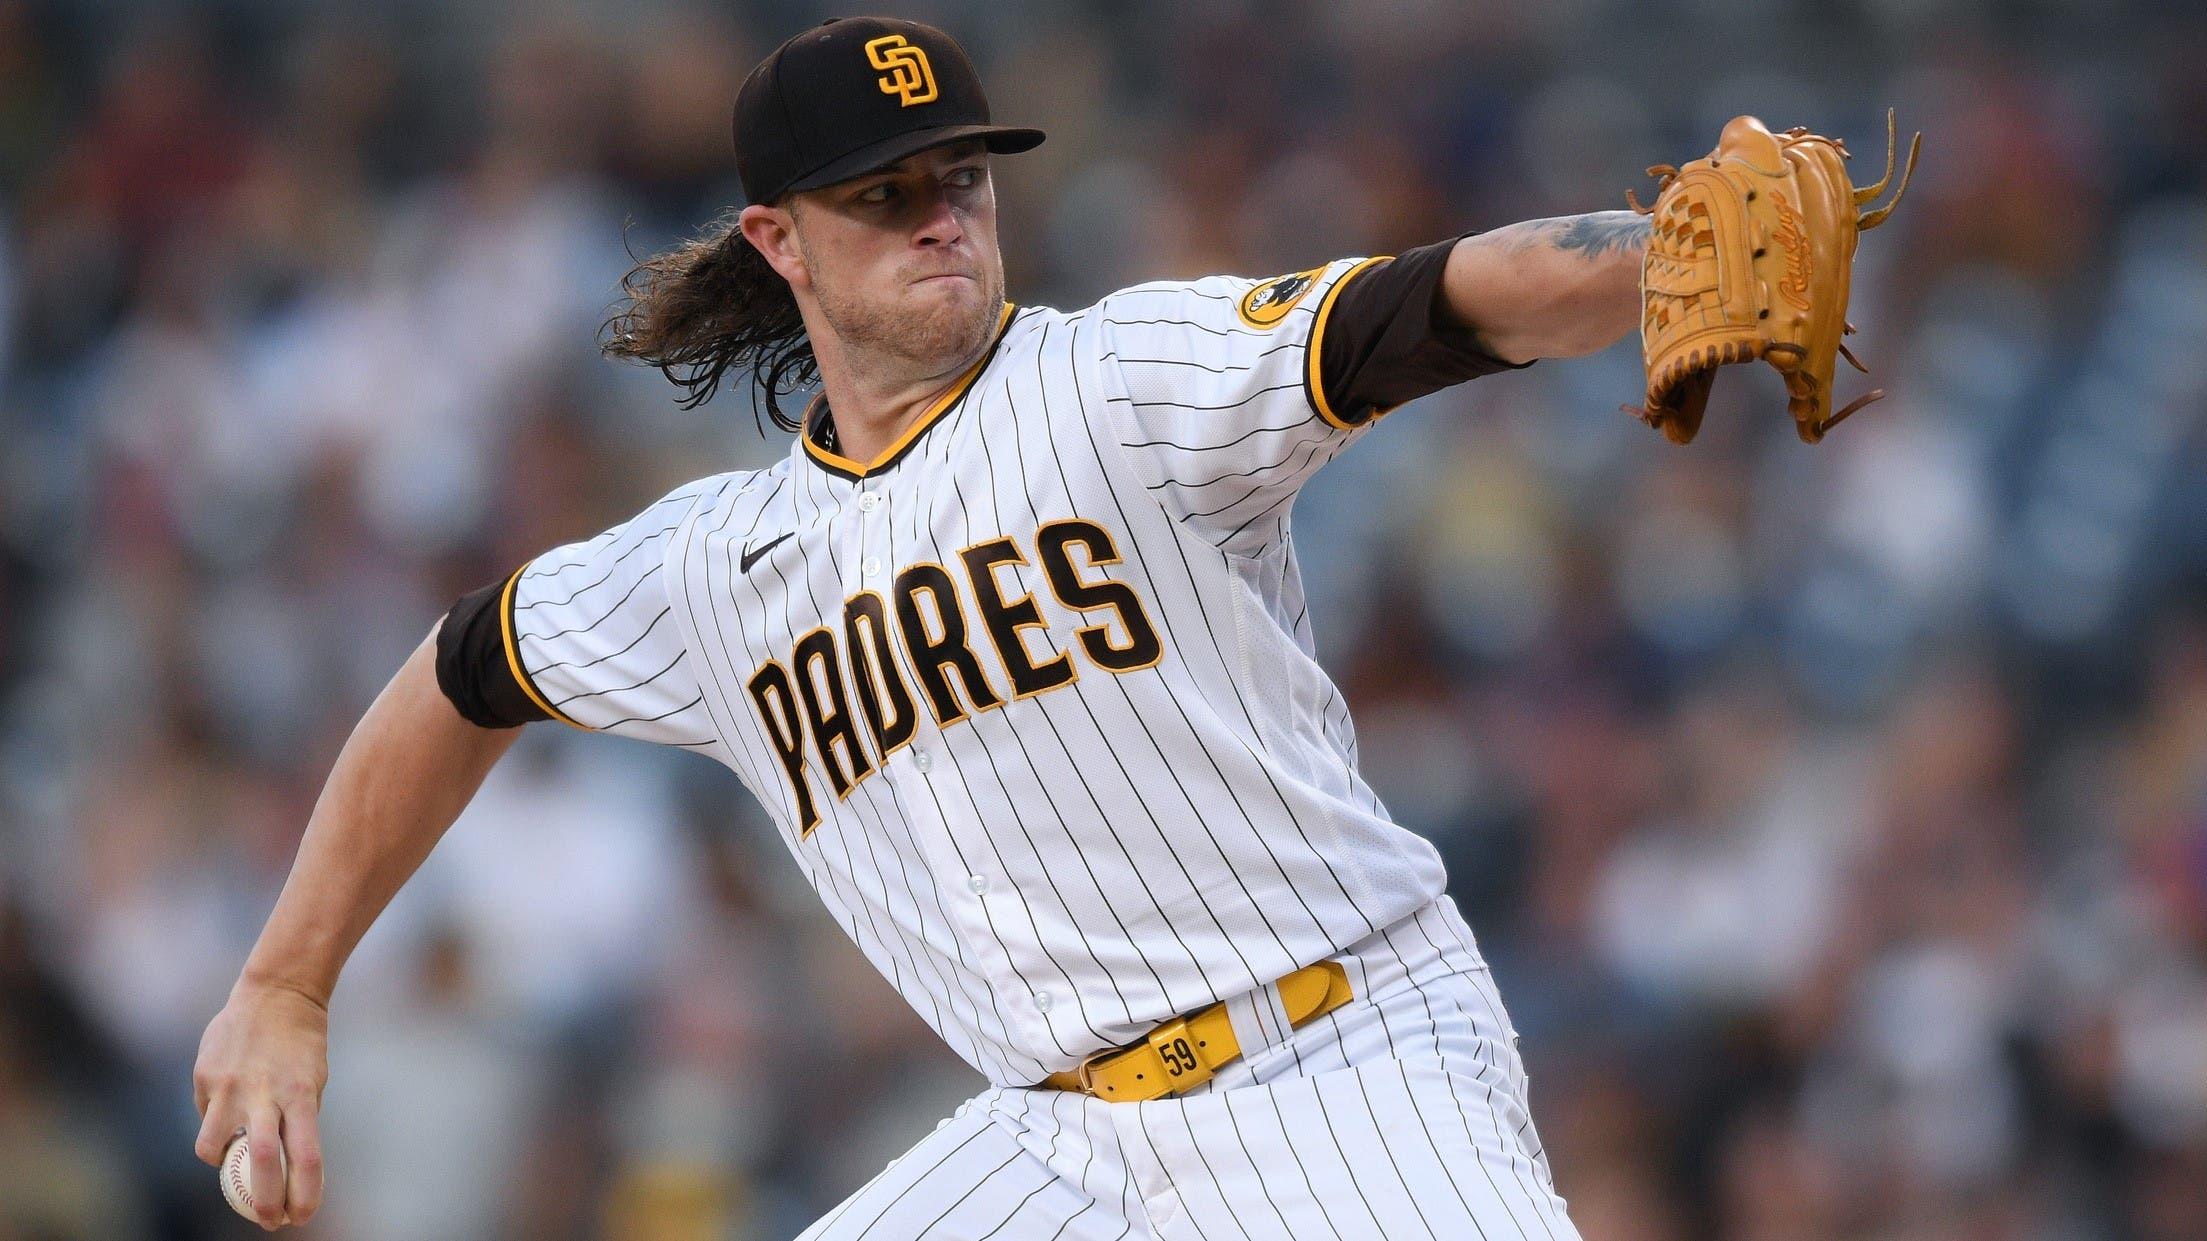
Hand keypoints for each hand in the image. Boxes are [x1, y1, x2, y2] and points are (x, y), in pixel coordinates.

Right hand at [193, 978, 330, 1228]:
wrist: (276, 993)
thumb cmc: (299, 1045)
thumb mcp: (311, 1081)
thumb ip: (294, 1120)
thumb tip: (282, 1169)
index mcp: (301, 1094)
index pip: (306, 1156)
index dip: (305, 1193)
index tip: (302, 1216)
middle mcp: (265, 1092)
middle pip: (263, 1161)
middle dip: (264, 1200)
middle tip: (268, 1220)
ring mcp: (230, 1086)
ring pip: (212, 1148)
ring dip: (223, 1166)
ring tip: (235, 1162)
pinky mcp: (204, 1077)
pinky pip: (206, 1117)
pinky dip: (215, 1125)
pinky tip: (227, 1109)